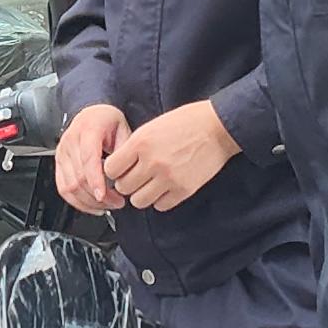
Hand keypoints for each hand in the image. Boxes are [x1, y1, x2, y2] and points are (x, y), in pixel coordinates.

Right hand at [53, 101, 130, 213]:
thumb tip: (125, 176)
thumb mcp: (123, 129)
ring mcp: (62, 153)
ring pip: (69, 186)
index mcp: (88, 129)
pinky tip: (91, 205)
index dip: (95, 181)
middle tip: (117, 202)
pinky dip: (77, 201)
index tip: (104, 196)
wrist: (92, 114)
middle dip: (98, 196)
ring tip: (107, 205)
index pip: (88, 159)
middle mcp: (70, 141)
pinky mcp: (58, 163)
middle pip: (79, 177)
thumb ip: (124, 151)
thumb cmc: (107, 120)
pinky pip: (63, 188)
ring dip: (88, 202)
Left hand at [108, 100, 238, 211]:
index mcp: (141, 142)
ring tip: (150, 184)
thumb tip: (119, 165)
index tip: (121, 169)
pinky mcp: (184, 189)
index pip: (110, 169)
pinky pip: (160, 206)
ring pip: (139, 201)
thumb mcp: (152, 126)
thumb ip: (134, 147)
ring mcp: (168, 178)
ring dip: (142, 194)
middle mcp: (152, 162)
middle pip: (123, 187)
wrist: (217, 127)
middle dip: (127, 183)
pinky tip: (165, 188)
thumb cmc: (187, 122)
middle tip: (136, 177)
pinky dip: (160, 200)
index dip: (115, 170)